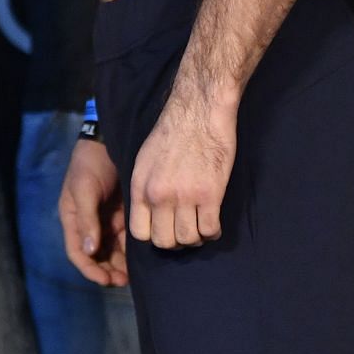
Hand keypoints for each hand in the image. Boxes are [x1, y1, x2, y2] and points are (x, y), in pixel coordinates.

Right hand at [59, 138, 128, 286]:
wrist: (108, 142)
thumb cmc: (90, 164)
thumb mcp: (84, 189)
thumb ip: (87, 219)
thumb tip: (90, 250)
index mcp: (73, 219)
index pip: (77, 252)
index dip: (89, 269)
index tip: (104, 280)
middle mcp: (88, 224)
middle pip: (96, 256)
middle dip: (107, 271)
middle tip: (123, 281)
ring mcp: (105, 221)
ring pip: (112, 251)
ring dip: (120, 265)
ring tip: (134, 275)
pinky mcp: (121, 216)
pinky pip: (125, 239)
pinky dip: (131, 251)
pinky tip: (142, 257)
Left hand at [129, 85, 236, 249]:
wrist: (199, 111)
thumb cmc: (172, 131)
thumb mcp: (144, 159)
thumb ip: (144, 187)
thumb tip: (147, 213)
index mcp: (140, 187)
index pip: (139, 233)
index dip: (153, 235)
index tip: (164, 229)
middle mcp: (159, 196)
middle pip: (164, 242)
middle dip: (175, 242)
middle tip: (185, 230)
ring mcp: (185, 197)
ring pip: (188, 239)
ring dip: (196, 237)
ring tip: (200, 225)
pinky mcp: (210, 195)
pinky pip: (210, 230)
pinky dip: (213, 232)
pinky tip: (214, 222)